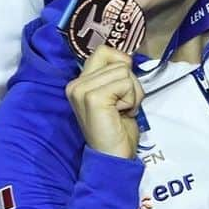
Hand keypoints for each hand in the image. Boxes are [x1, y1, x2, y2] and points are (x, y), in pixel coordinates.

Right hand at [66, 45, 142, 159]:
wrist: (112, 157)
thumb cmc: (117, 129)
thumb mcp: (114, 95)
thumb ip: (114, 76)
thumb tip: (126, 58)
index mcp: (78, 82)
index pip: (104, 51)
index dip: (121, 65)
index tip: (122, 90)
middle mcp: (75, 84)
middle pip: (118, 61)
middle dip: (130, 83)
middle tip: (122, 106)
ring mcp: (82, 90)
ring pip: (124, 72)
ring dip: (132, 93)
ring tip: (122, 111)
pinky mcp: (93, 98)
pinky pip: (125, 84)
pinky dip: (131, 99)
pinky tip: (122, 114)